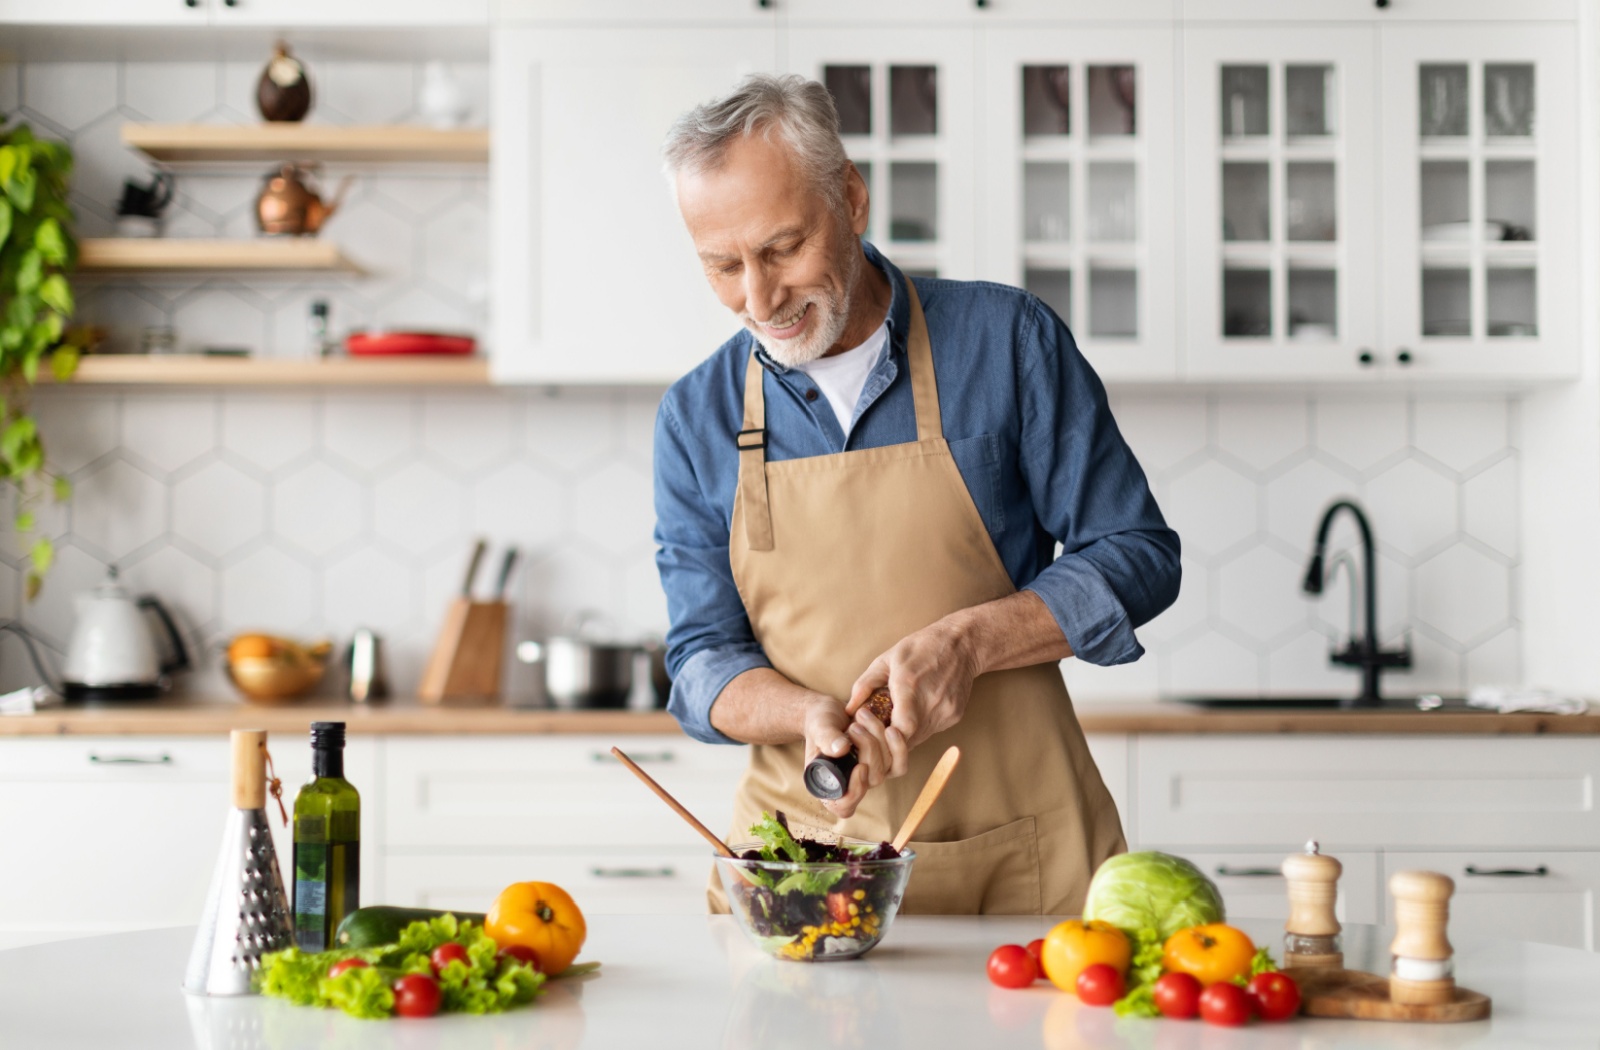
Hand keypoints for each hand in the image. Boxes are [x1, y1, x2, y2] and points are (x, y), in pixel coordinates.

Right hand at [801, 695, 894, 819]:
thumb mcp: (817, 727)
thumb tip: (841, 750)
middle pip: (872, 780)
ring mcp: (870, 775)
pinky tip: (888, 728)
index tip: (860, 767)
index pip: (845, 805)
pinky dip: (897, 745)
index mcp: (829, 785)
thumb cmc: (819, 723)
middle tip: (854, 726)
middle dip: (869, 749)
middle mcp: (851, 785)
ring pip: (887, 769)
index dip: (855, 792)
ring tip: (863, 716)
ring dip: (879, 739)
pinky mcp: (883, 764)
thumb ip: (826, 738)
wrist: (831, 712)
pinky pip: (899, 764)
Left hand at [847, 619, 978, 768]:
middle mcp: (931, 702)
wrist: (962, 643)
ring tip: (895, 720)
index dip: (886, 737)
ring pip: (920, 738)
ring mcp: (946, 711)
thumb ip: (865, 684)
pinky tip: (914, 712)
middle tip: (879, 730)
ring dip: (905, 735)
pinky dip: (919, 727)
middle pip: (909, 740)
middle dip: (890, 740)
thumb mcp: (887, 659)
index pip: (902, 729)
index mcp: (910, 686)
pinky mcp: (955, 715)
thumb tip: (849, 709)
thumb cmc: (921, 647)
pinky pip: (932, 730)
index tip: (874, 730)